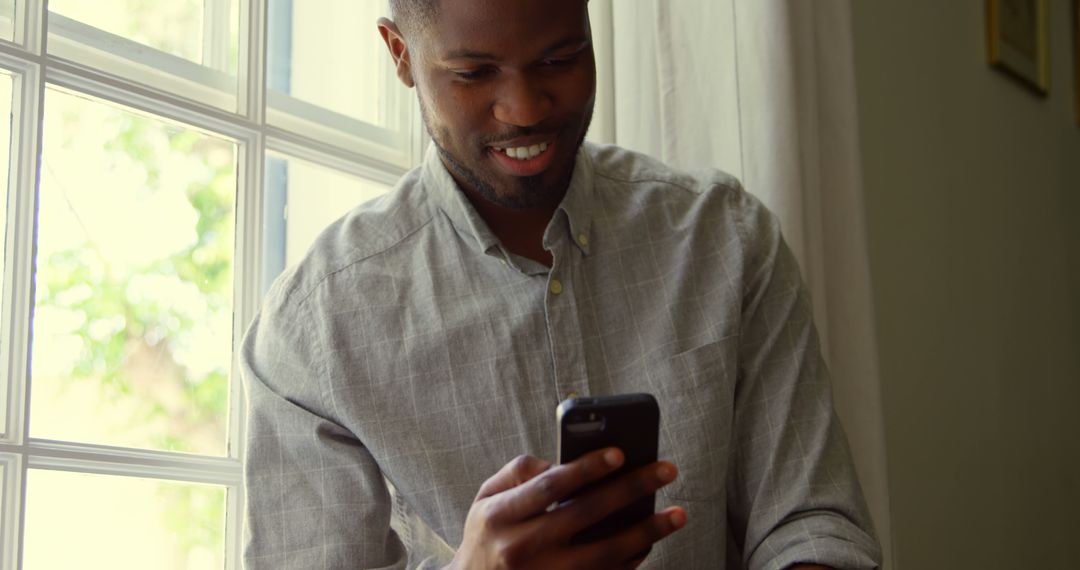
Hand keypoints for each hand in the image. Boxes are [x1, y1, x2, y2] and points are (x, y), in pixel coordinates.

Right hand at [446, 448, 685, 569]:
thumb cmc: (486, 537)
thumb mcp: (484, 499)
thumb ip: (518, 472)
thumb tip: (562, 461)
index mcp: (499, 518)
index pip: (550, 487)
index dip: (587, 468)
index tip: (620, 453)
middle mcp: (521, 549)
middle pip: (586, 515)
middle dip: (630, 490)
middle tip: (665, 471)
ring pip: (605, 554)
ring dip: (647, 533)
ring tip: (677, 515)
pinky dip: (632, 562)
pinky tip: (652, 543)